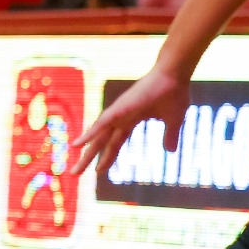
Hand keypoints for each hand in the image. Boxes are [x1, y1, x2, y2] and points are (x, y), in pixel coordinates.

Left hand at [69, 63, 190, 177]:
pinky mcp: (120, 108)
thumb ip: (170, 136)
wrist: (175, 75)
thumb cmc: (174, 93)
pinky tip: (77, 145)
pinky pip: (102, 123)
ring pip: (98, 136)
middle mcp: (120, 117)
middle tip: (74, 173)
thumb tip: (169, 152)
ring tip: (73, 170)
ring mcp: (118, 112)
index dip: (107, 157)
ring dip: (85, 153)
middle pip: (101, 142)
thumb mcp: (174, 122)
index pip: (115, 143)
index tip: (98, 171)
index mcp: (131, 120)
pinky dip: (89, 134)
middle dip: (88, 159)